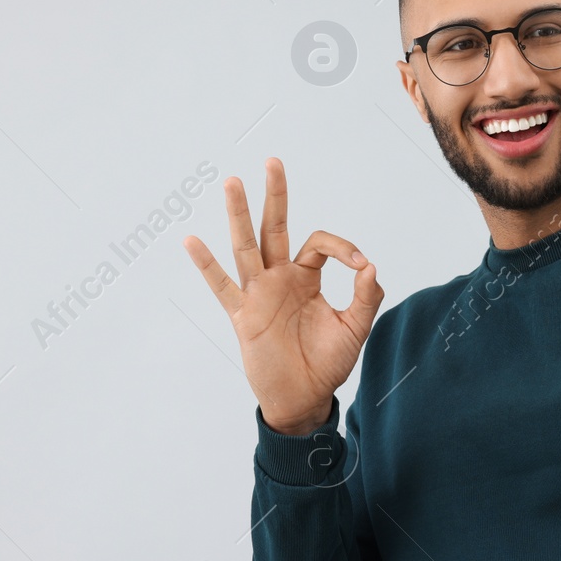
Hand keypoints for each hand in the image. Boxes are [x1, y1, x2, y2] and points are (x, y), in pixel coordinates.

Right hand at [183, 158, 383, 434]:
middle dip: (275, 195)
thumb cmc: (327, 363)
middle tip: (273, 161)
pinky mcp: (243, 315)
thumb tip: (370, 265)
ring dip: (240, 214)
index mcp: (306, 278)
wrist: (305, 398)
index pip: (319, 244)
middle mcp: (279, 278)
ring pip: (246, 246)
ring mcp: (258, 294)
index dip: (343, 248)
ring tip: (233, 181)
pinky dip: (206, 265)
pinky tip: (191, 240)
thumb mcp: (354, 327)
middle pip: (274, 228)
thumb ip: (365, 296)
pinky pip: (221, 286)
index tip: (360, 266)